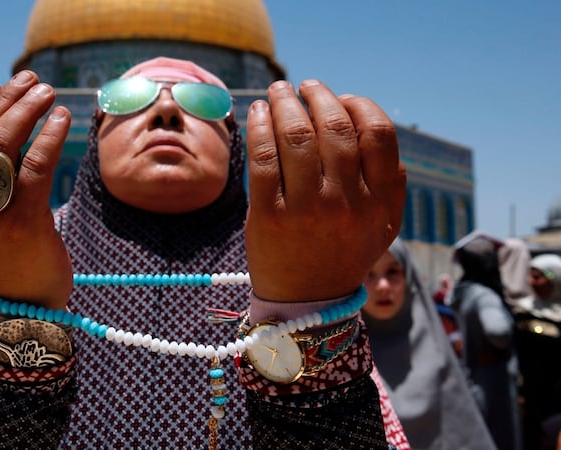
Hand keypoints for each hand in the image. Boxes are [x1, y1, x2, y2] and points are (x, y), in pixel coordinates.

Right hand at [0, 71, 72, 308]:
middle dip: (7, 100)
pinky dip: (51, 135)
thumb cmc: (7, 251)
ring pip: (2, 144)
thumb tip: (10, 119)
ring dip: (28, 110)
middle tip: (34, 81)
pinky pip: (37, 165)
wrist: (22, 305)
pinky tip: (63, 119)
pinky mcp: (23, 221)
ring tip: (49, 93)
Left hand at [245, 80, 405, 301]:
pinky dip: (260, 126)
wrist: (306, 303)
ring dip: (285, 103)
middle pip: (335, 127)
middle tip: (304, 87)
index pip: (378, 133)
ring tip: (278, 93)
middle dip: (317, 96)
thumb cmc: (342, 253)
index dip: (359, 105)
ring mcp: (306, 210)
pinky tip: (259, 112)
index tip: (341, 99)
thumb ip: (389, 181)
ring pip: (297, 136)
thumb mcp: (381, 225)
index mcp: (380, 202)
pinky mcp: (269, 216)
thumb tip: (370, 123)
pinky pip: (263, 157)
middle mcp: (347, 203)